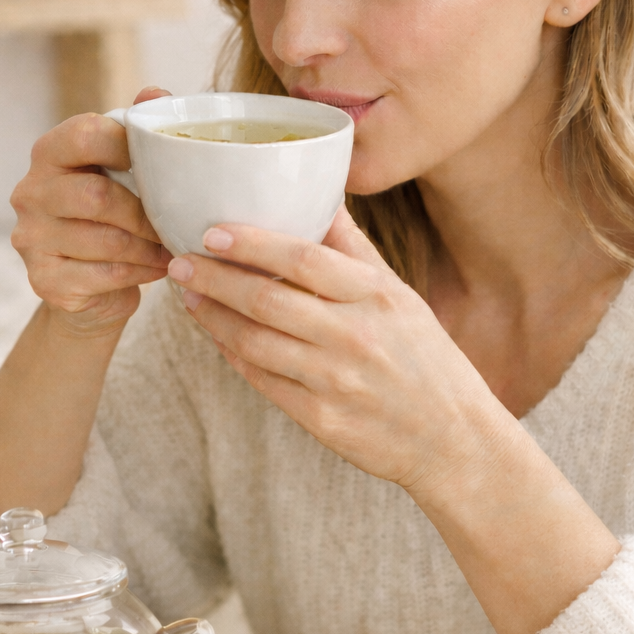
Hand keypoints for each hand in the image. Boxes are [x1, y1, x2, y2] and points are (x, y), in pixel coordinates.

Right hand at [11, 87, 171, 336]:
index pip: (83, 135)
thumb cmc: (112, 215)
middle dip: (145, 213)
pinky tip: (156, 269)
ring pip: (106, 240)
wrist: (90, 286)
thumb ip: (136, 130)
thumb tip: (156, 94)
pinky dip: (140, 273)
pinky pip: (105, 274)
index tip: (159, 166)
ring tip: (173, 248)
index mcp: (48, 153)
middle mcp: (29, 193)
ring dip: (149, 247)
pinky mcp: (44, 279)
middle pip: (96, 196)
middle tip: (174, 223)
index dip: (127, 146)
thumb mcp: (122, 168)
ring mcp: (31, 238)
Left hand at [166, 208, 516, 497]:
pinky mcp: (321, 419)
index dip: (252, 244)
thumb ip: (355, 250)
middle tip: (179, 260)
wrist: (453, 439)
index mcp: (376, 296)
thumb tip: (322, 194)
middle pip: (268, 299)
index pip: (304, 259)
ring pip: (256, 342)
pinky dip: (233, 356)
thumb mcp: (401, 297)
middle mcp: (355, 336)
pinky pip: (263, 381)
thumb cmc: (426, 360)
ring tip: (189, 295)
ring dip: (213, 317)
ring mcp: (336, 381)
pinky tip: (215, 336)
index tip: (212, 231)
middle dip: (216, 278)